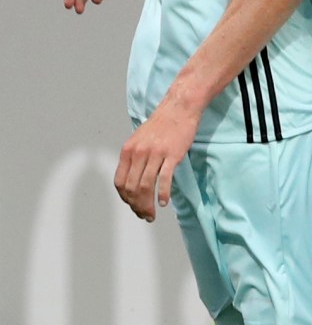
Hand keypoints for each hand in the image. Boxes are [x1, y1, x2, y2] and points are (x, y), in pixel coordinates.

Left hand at [114, 100, 197, 220]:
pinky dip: (163, 194)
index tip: (133, 206)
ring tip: (152, 214)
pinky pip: (164, 179)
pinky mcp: (171, 155)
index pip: (120, 182)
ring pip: (146, 186)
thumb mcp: (139, 139)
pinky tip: (164, 202)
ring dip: (148, 205)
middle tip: (144, 215)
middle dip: (137, 206)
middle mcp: (139, 152)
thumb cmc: (160, 125)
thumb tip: (131, 182)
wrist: (178, 109)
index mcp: (128, 150)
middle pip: (133, 188)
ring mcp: (155, 153)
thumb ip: (133, 158)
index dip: (125, 199)